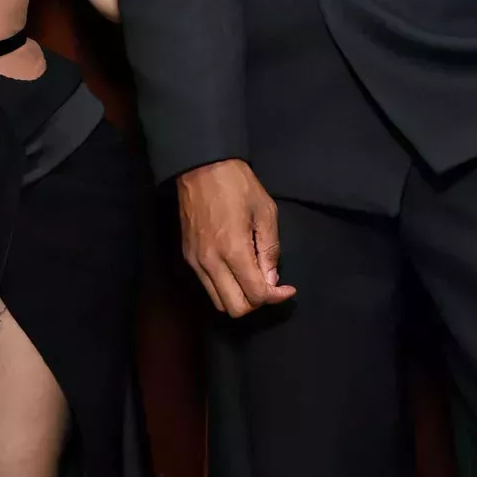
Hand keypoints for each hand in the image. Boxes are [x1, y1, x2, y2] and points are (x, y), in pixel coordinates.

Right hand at [176, 159, 295, 316]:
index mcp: (233, 250)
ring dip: (239, 298)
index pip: (255, 294)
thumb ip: (270, 250)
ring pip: (219, 302)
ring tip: (253, 280)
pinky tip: (237, 272)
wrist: (201, 168)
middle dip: (256, 303)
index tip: (287, 289)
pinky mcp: (188, 257)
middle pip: (235, 308)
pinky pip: (207, 287)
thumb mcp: (265, 212)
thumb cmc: (238, 185)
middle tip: (269, 286)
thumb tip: (270, 280)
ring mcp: (196, 262)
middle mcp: (211, 263)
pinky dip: (225, 288)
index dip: (275, 297)